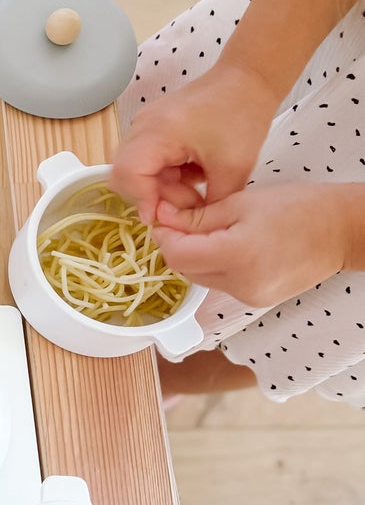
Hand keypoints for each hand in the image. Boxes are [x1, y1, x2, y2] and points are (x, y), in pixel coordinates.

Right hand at [111, 63, 277, 224]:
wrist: (248, 80)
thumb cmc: (242, 116)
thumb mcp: (232, 170)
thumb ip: (208, 205)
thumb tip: (190, 228)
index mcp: (158, 132)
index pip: (128, 174)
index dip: (143, 201)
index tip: (166, 217)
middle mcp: (142, 126)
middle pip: (125, 174)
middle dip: (154, 196)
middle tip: (189, 201)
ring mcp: (144, 125)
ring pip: (135, 170)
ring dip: (161, 186)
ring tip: (195, 186)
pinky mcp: (152, 127)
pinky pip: (146, 159)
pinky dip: (165, 174)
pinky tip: (193, 172)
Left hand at [152, 183, 357, 307]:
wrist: (341, 231)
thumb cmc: (298, 207)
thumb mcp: (241, 203)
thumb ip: (198, 217)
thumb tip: (162, 219)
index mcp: (237, 255)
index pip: (177, 254)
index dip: (164, 235)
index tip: (164, 216)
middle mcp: (240, 284)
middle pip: (185, 270)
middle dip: (178, 245)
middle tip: (184, 219)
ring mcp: (249, 297)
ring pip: (201, 279)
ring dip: (196, 257)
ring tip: (212, 231)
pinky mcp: (256, 301)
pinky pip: (221, 284)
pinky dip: (216, 266)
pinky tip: (231, 246)